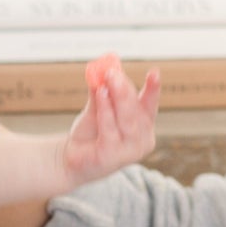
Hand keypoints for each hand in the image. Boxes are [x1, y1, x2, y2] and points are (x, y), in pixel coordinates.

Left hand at [60, 56, 159, 188]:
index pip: (150, 104)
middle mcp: (142, 140)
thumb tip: (103, 68)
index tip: (154, 72)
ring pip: (126, 120)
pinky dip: (105, 111)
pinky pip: (110, 130)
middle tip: (114, 72)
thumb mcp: (98, 107)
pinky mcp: (112, 158)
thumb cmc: (90, 132)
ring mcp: (129, 152)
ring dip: (117, 97)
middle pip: (136, 110)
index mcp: (143, 125)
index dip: (153, 88)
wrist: (71, 157)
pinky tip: (100, 94)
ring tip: (107, 80)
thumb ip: (102, 90)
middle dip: (125, 89)